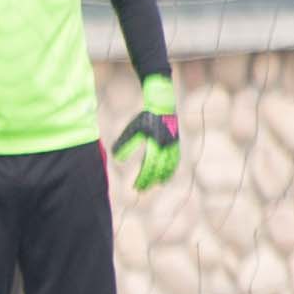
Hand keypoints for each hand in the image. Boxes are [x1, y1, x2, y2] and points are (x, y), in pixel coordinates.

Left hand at [114, 74, 181, 191]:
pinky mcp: (176, 143)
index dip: (142, 179)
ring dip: (162, 177)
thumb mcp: (132, 130)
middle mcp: (166, 148)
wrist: (162, 104)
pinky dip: (171, 169)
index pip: (148, 168)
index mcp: (155, 145)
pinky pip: (175, 160)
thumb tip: (117, 160)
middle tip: (142, 190)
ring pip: (169, 166)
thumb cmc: (145, 117)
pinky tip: (167, 174)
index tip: (136, 187)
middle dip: (150, 181)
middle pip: (158, 170)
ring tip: (156, 185)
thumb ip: (124, 145)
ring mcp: (173, 146)